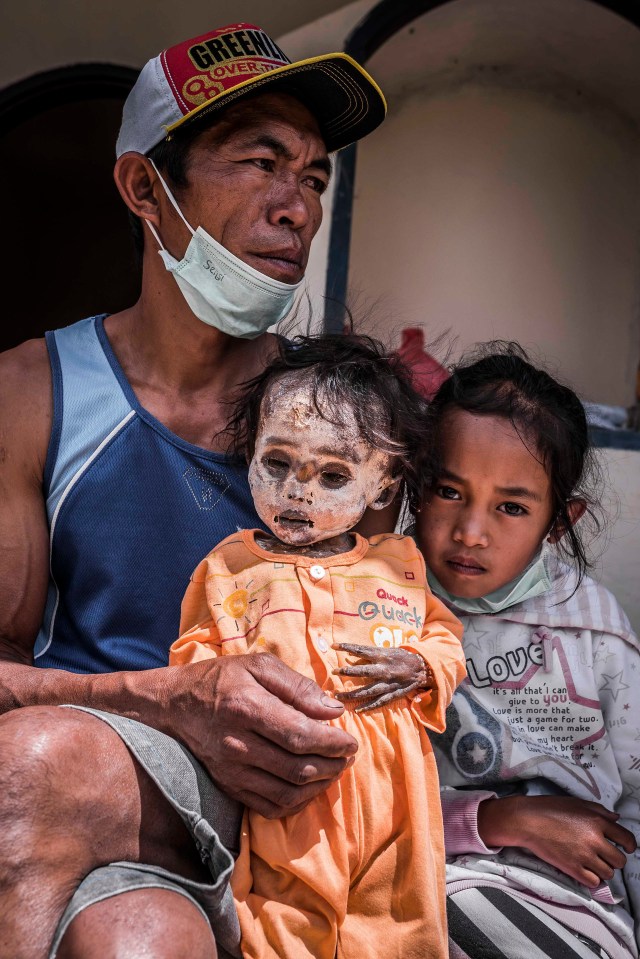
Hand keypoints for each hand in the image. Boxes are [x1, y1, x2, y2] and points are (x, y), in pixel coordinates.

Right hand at [165, 654, 357, 818]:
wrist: (175, 705)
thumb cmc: (221, 679)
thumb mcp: (258, 666)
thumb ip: (298, 686)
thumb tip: (333, 710)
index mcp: (247, 708)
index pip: (300, 736)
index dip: (333, 743)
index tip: (351, 742)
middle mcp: (238, 745)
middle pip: (298, 768)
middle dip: (333, 765)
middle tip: (348, 755)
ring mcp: (232, 772)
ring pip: (288, 793)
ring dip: (320, 786)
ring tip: (335, 769)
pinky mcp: (229, 788)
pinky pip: (270, 807)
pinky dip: (297, 802)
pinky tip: (310, 786)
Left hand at [331, 642, 431, 711]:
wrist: (421, 669)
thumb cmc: (401, 657)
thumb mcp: (387, 651)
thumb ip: (371, 654)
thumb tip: (351, 655)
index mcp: (382, 655)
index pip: (361, 649)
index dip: (346, 647)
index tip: (333, 645)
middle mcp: (384, 669)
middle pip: (363, 671)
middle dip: (347, 672)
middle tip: (333, 672)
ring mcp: (388, 683)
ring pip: (367, 691)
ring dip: (352, 694)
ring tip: (338, 696)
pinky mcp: (392, 694)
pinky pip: (378, 702)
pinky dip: (368, 707)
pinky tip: (357, 710)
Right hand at [478, 795, 636, 887]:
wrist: (527, 820)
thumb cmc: (549, 808)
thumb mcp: (577, 802)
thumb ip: (600, 811)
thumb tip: (616, 819)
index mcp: (597, 821)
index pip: (626, 839)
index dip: (629, 845)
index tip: (627, 848)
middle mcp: (594, 839)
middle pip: (619, 860)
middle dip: (614, 859)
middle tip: (604, 856)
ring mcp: (584, 856)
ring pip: (608, 873)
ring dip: (602, 870)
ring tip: (592, 863)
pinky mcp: (572, 869)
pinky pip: (593, 882)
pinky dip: (591, 878)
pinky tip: (583, 870)